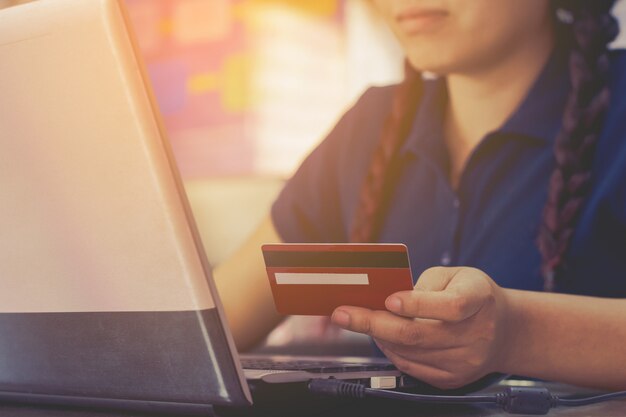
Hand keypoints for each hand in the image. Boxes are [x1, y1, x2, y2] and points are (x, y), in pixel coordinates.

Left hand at [330, 267, 511, 388]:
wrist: (503, 330)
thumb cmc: (472, 294)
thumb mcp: (455, 275)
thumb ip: (424, 284)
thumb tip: (386, 298)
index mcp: (479, 299)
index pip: (451, 307)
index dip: (418, 305)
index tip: (389, 300)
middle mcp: (476, 335)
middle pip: (419, 335)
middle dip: (373, 324)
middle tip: (343, 314)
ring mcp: (465, 361)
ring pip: (409, 352)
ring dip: (377, 337)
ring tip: (358, 320)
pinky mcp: (452, 378)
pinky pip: (411, 367)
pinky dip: (390, 350)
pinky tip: (380, 336)